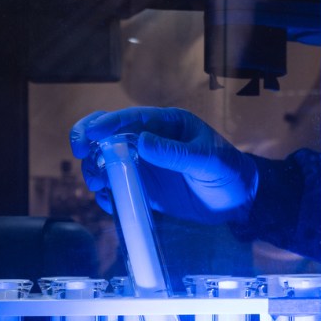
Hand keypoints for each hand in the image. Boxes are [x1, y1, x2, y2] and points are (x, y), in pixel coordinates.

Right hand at [70, 107, 257, 223]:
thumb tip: (142, 142)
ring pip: (107, 162)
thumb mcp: (208, 161)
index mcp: (167, 124)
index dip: (106, 124)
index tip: (90, 136)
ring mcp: (145, 165)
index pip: (129, 118)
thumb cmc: (229, 172)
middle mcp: (150, 141)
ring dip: (95, 170)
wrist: (239, 201)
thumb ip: (177, 153)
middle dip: (89, 143)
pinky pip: (117, 187)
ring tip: (98, 183)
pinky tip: (109, 201)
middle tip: (81, 156)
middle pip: (108, 135)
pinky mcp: (144, 189)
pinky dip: (107, 193)